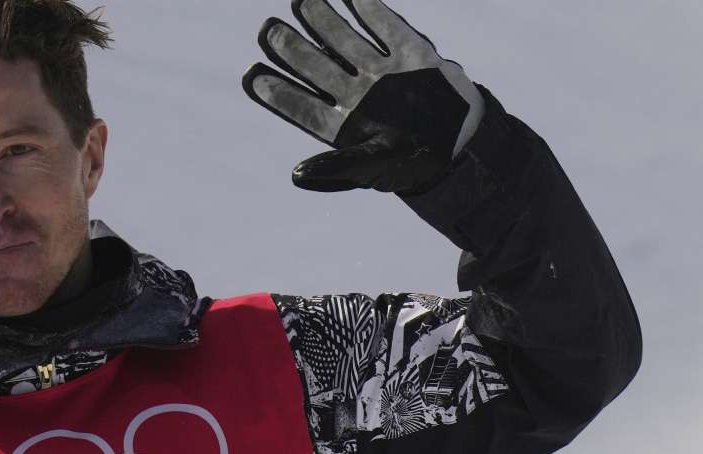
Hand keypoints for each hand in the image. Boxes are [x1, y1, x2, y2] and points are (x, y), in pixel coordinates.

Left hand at [242, 0, 484, 192]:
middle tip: (267, 30)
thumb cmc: (410, 164)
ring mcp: (381, 72)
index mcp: (340, 124)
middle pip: (316, 66)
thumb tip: (296, 175)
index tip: (251, 75)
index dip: (276, 91)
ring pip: (344, 41)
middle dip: (290, 47)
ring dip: (322, 21)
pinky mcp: (410, 54)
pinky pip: (385, 26)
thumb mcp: (372, 168)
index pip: (301, 105)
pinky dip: (367, 8)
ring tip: (301, 1)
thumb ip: (335, 169)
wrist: (463, 147)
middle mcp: (355, 94)